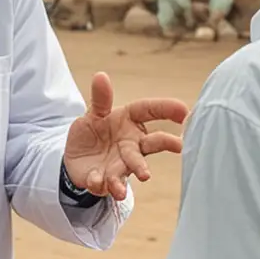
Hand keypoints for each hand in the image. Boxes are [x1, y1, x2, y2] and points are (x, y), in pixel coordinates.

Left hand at [64, 73, 188, 194]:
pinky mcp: (105, 180)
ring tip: (145, 176)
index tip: (184, 110)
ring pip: (131, 167)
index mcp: (129, 121)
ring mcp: (120, 164)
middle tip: (179, 145)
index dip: (166, 109)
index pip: (149, 111)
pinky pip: (104, 182)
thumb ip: (100, 99)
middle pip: (151, 142)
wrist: (75, 159)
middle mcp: (131, 144)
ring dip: (139, 169)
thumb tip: (101, 76)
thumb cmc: (93, 132)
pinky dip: (100, 182)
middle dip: (165, 143)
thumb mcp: (93, 114)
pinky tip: (96, 182)